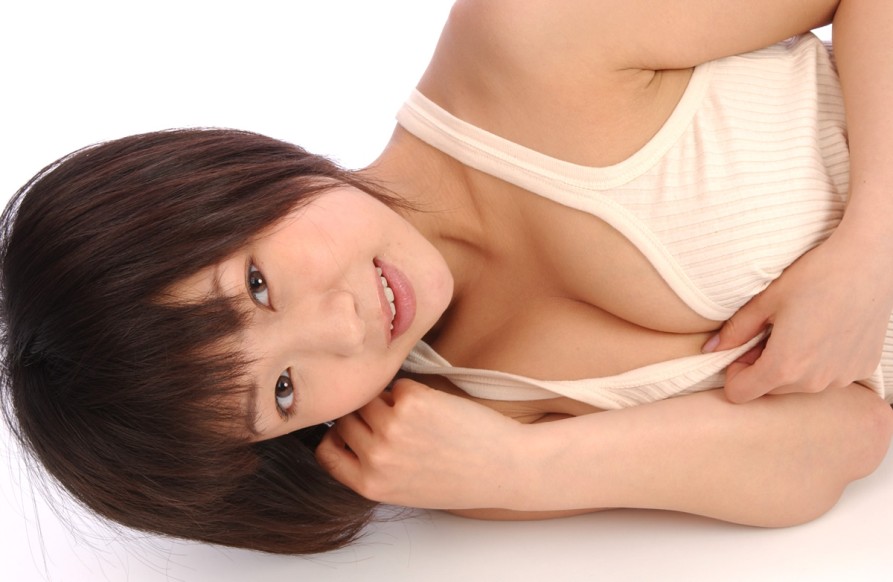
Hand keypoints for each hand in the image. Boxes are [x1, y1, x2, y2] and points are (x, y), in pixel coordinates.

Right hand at [315, 378, 525, 509]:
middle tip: (395, 419)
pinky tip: (436, 409)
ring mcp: (392, 427)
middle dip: (366, 415)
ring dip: (388, 399)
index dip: (337, 437)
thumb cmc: (458, 479)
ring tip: (418, 416)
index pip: (325, 452)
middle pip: (346, 419)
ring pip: (369, 398)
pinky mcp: (414, 401)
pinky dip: (414, 391)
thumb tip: (342, 432)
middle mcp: (376, 457)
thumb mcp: (402, 488)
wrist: (504, 468)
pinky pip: (398, 384)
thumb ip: (371, 467)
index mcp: (369, 484)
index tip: (351, 430)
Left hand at [705, 226, 892, 402]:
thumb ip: (736, 329)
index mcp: (784, 366)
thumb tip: (710, 349)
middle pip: (770, 389)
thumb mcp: (766, 300)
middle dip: (763, 367)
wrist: (870, 261)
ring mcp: (841, 378)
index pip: (739, 393)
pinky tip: (827, 329)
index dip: (734, 372)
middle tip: (773, 331)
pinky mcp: (862, 369)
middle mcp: (814, 382)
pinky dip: (821, 360)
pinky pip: (828, 375)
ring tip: (802, 327)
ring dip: (793, 364)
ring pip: (800, 384)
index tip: (744, 348)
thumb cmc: (815, 275)